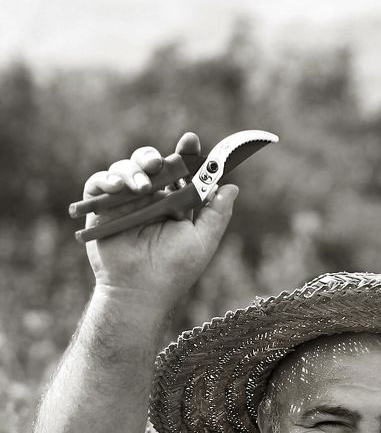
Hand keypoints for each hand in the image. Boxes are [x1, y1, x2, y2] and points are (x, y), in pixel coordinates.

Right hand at [83, 132, 237, 309]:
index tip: (190, 141)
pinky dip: (106, 179)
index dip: (186, 154)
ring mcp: (124, 202)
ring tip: (141, 187)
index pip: (180, 171)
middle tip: (160, 164)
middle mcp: (149, 199)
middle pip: (150, 163)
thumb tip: (231, 186)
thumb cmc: (174, 271)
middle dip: (154, 157)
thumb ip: (216, 214)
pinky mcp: (100, 209)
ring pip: (125, 168)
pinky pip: (98, 183)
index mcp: (173, 203)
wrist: (140, 291)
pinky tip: (116, 187)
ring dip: (132, 170)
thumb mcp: (202, 241)